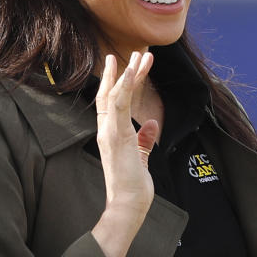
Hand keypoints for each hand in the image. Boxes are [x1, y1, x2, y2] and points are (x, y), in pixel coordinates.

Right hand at [91, 52, 160, 256]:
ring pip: (114, 94)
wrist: (127, 205)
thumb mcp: (141, 157)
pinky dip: (125, 85)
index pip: (113, 102)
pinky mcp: (116, 135)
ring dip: (127, 73)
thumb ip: (144, 139)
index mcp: (111, 135)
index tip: (133, 66)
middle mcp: (106, 130)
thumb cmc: (133, 186)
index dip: (121, 82)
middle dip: (121, 72)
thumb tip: (151, 123)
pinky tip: (132, 70)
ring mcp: (109, 132)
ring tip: (138, 54)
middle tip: (133, 52)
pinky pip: (118, 104)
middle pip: (110, 93)